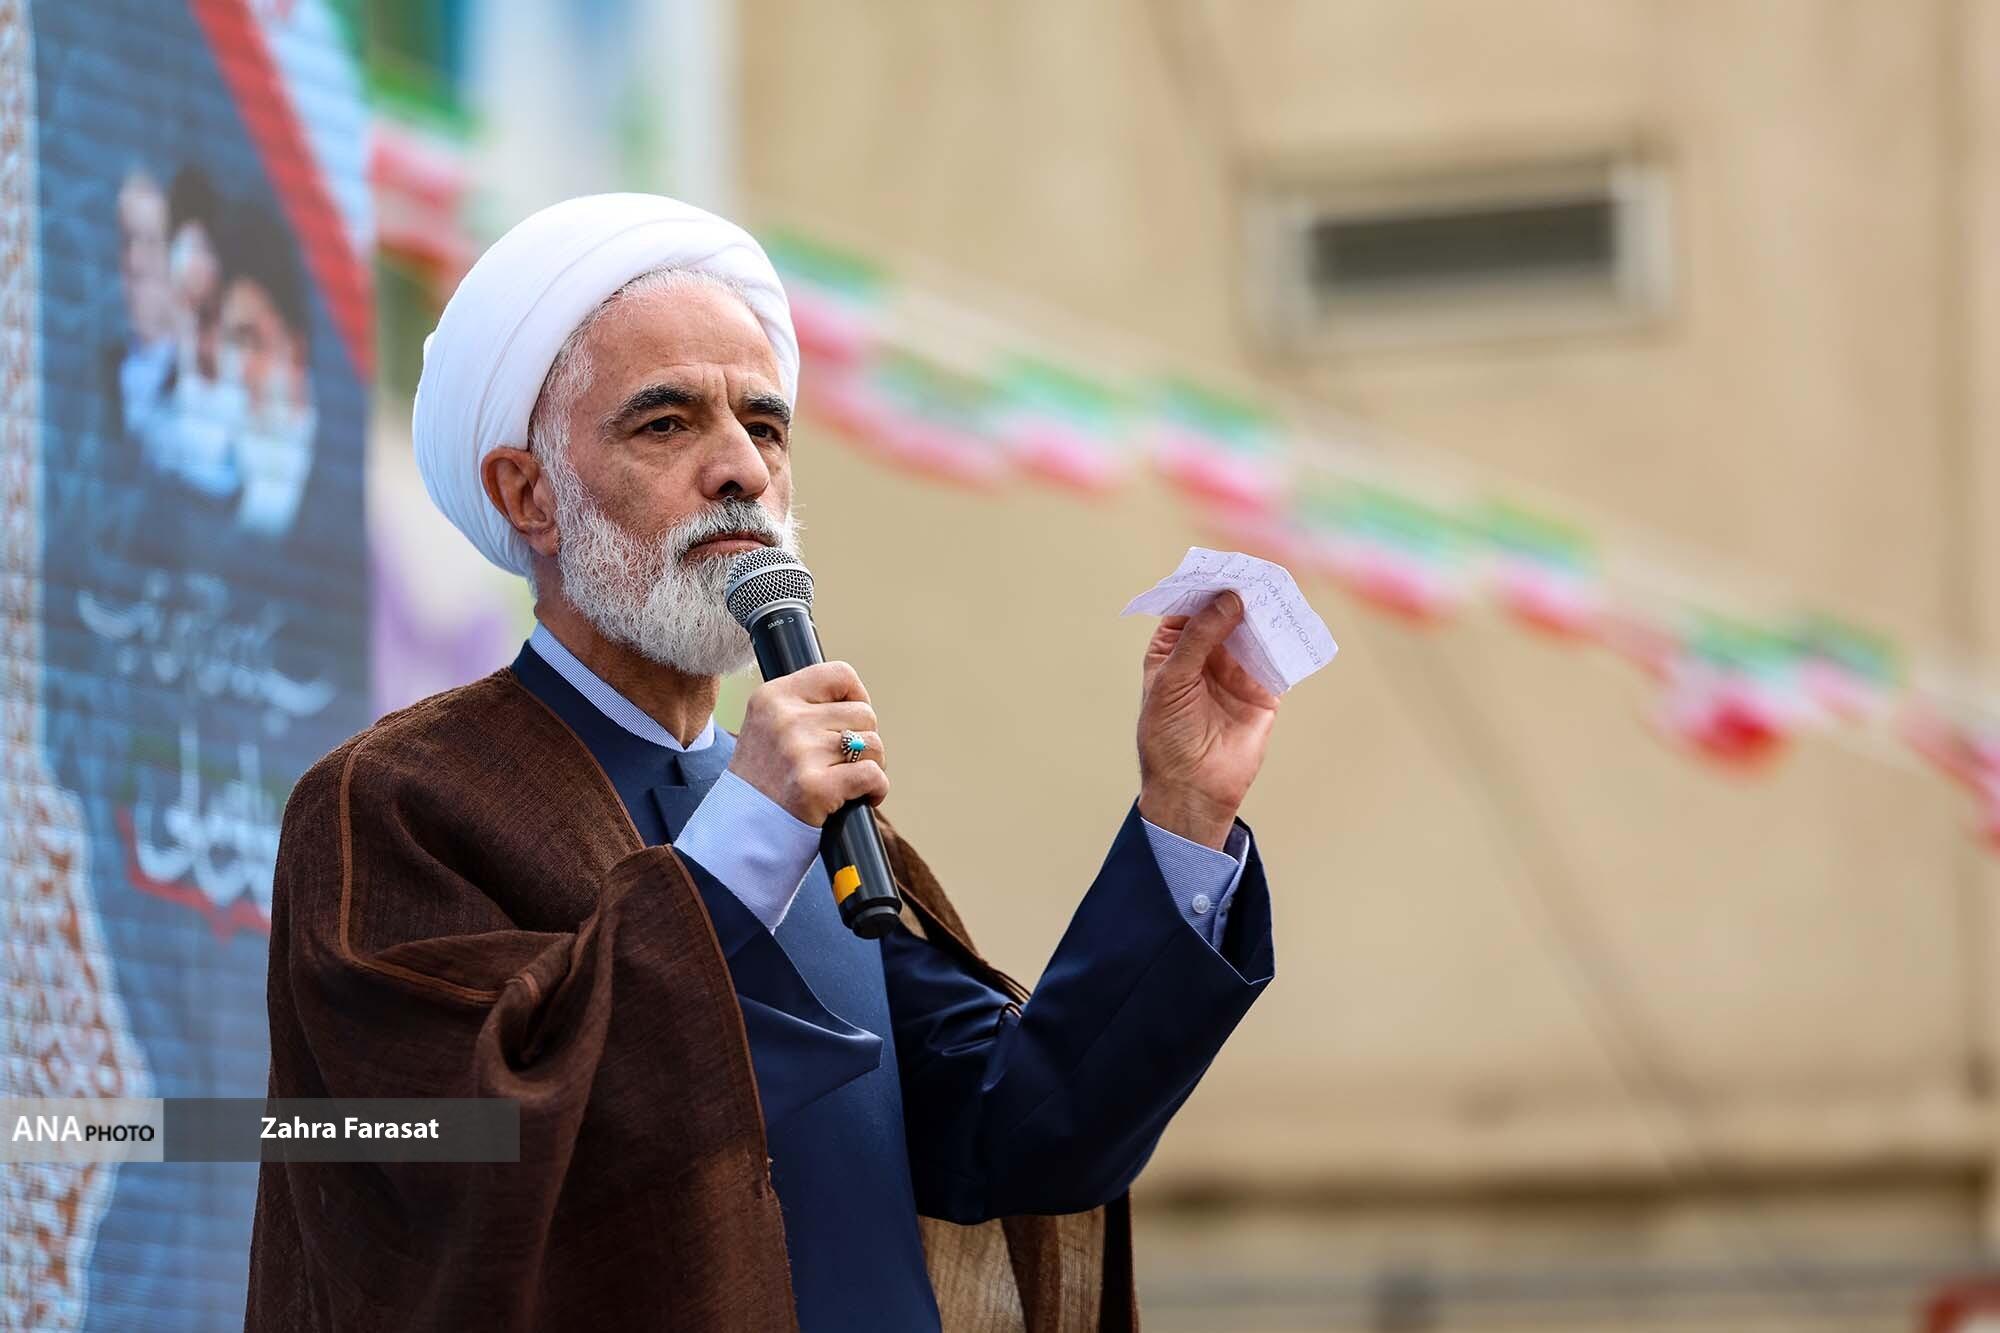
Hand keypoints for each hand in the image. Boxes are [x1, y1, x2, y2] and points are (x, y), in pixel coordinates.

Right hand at [727, 661, 888, 826]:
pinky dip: (876, 789)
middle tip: (843, 762)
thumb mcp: (769, 726)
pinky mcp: (815, 786)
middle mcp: (785, 719)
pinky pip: (873, 775)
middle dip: (863, 739)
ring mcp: (800, 752)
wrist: (743, 830)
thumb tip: (859, 700)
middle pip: (864, 713)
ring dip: (871, 765)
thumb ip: (807, 706)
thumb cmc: (766, 779)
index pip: (840, 674)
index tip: (848, 722)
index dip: (856, 697)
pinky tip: (861, 797)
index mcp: (773, 697)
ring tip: (846, 780)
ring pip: (873, 744)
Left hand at [1136, 592, 1279, 848]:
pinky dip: (1284, 640)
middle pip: (1226, 613)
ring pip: (1254, 631)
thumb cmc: (1167, 736)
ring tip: (1276, 588)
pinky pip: (1277, 659)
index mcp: (1174, 649)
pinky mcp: (1263, 690)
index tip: (1221, 566)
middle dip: (1238, 593)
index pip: (1190, 607)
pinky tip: (1290, 621)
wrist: (1192, 788)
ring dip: (1264, 612)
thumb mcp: (1172, 680)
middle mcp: (1206, 655)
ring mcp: (1236, 671)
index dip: (1204, 586)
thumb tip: (1230, 598)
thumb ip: (1200, 637)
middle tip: (1255, 571)